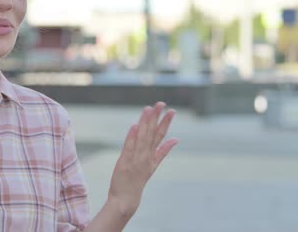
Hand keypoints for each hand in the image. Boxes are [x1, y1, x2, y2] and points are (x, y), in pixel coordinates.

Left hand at [106, 102, 178, 216]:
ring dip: (145, 123)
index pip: (160, 135)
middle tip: (161, 104)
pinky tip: (135, 126)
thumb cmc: (138, 180)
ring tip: (149, 109)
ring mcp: (136, 159)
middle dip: (157, 118)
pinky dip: (132, 137)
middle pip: (152, 134)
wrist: (127, 198)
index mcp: (153, 155)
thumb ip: (163, 151)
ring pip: (142, 138)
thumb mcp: (153, 165)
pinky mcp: (125, 162)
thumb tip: (176, 139)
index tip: (172, 110)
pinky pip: (129, 147)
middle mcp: (146, 156)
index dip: (166, 122)